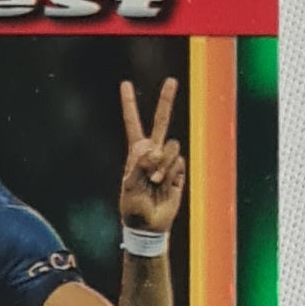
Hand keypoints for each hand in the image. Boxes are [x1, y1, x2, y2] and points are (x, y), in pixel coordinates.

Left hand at [119, 78, 185, 232]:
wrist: (148, 225)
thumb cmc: (133, 207)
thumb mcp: (128, 187)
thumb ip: (137, 166)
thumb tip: (152, 149)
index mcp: (136, 153)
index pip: (133, 125)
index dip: (129, 105)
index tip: (125, 84)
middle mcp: (152, 152)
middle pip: (161, 122)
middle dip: (166, 100)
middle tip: (172, 80)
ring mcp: (168, 161)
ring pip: (172, 147)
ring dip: (163, 164)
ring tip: (155, 181)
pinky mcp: (180, 171)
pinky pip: (178, 163)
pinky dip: (170, 174)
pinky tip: (164, 185)